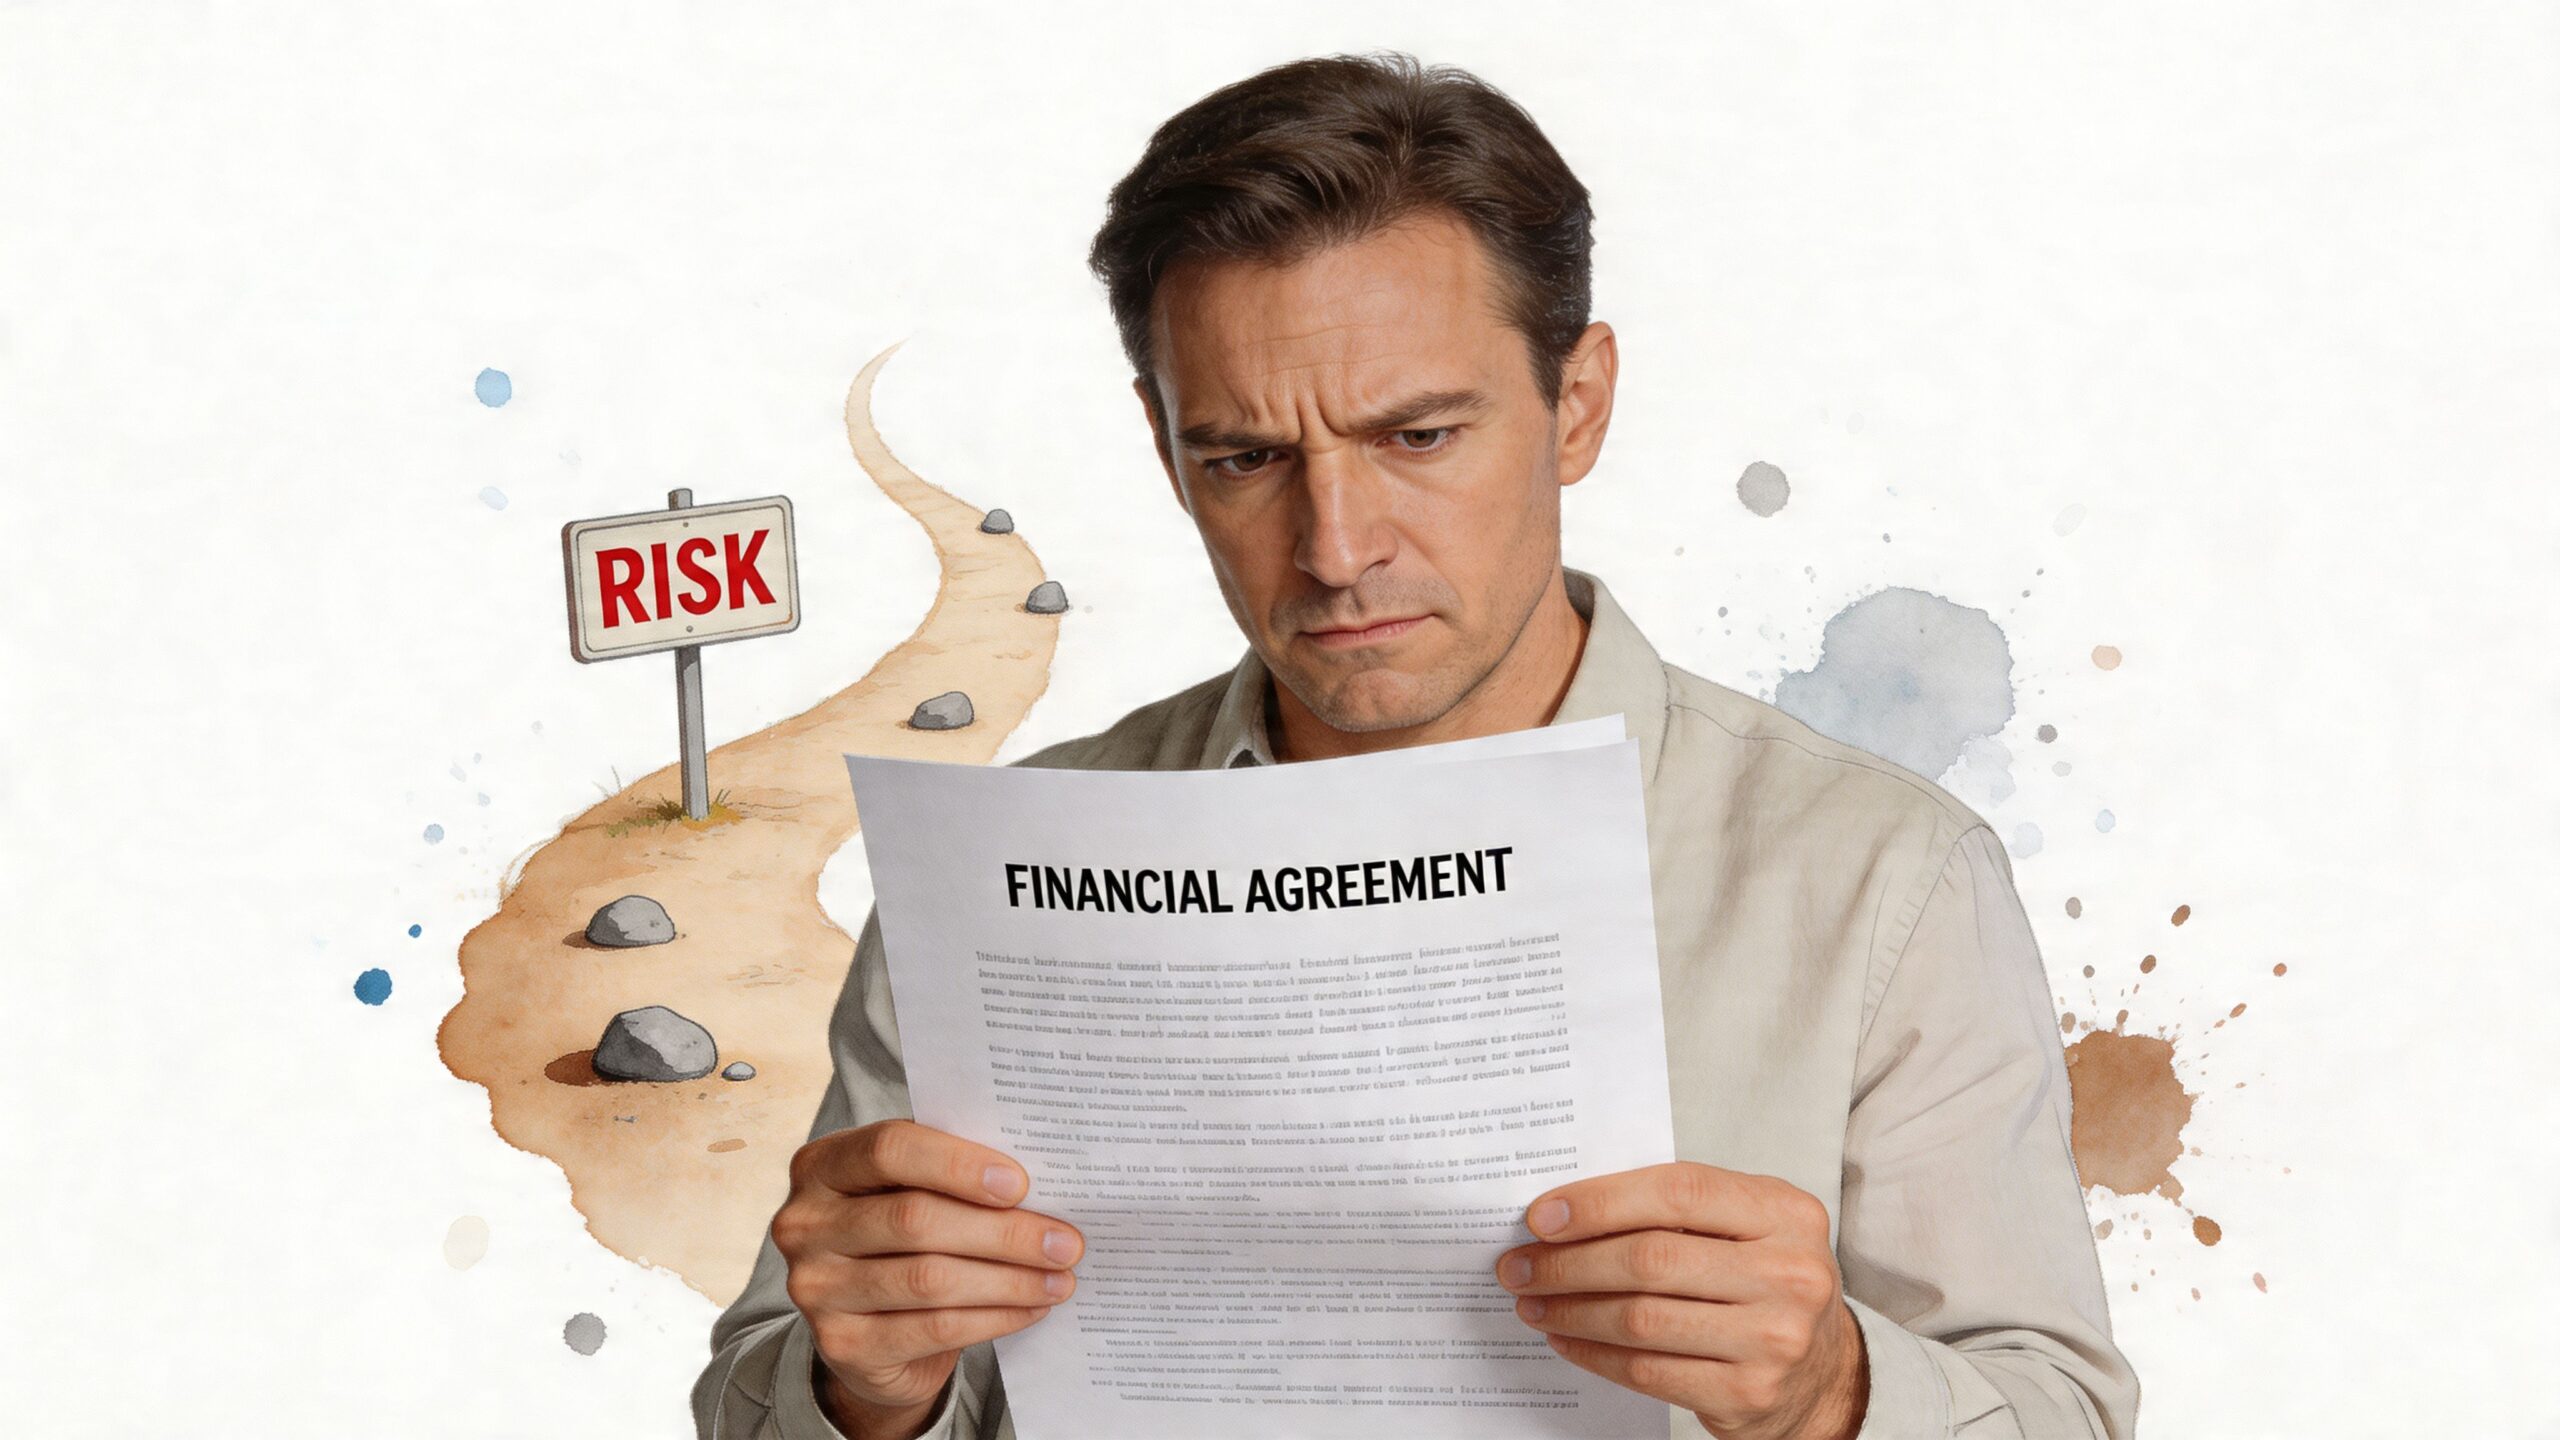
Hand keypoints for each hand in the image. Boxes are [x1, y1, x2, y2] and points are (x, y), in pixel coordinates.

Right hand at [771, 1119, 1083, 1439]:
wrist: (868, 1328)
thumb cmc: (902, 1237)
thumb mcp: (912, 1191)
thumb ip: (952, 1175)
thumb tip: (1043, 1183)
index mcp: (822, 1165)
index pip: (889, 1149)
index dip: (958, 1164)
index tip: (1021, 1183)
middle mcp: (805, 1224)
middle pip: (915, 1219)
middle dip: (1003, 1231)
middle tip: (1065, 1241)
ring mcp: (816, 1288)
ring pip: (929, 1278)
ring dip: (1009, 1279)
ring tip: (1060, 1277)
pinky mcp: (842, 1344)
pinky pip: (933, 1328)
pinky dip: (994, 1317)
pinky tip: (1031, 1308)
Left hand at [1496, 1161, 1867, 1439]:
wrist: (1823, 1373)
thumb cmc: (1765, 1283)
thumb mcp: (1747, 1228)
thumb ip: (1680, 1209)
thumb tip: (1566, 1211)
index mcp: (1785, 1212)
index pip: (1679, 1192)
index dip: (1601, 1201)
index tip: (1540, 1216)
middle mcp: (1790, 1273)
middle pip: (1651, 1259)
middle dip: (1568, 1262)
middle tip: (1518, 1265)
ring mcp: (1773, 1338)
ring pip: (1641, 1318)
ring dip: (1571, 1309)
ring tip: (1533, 1303)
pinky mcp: (1748, 1393)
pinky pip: (1648, 1370)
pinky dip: (1594, 1354)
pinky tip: (1567, 1339)